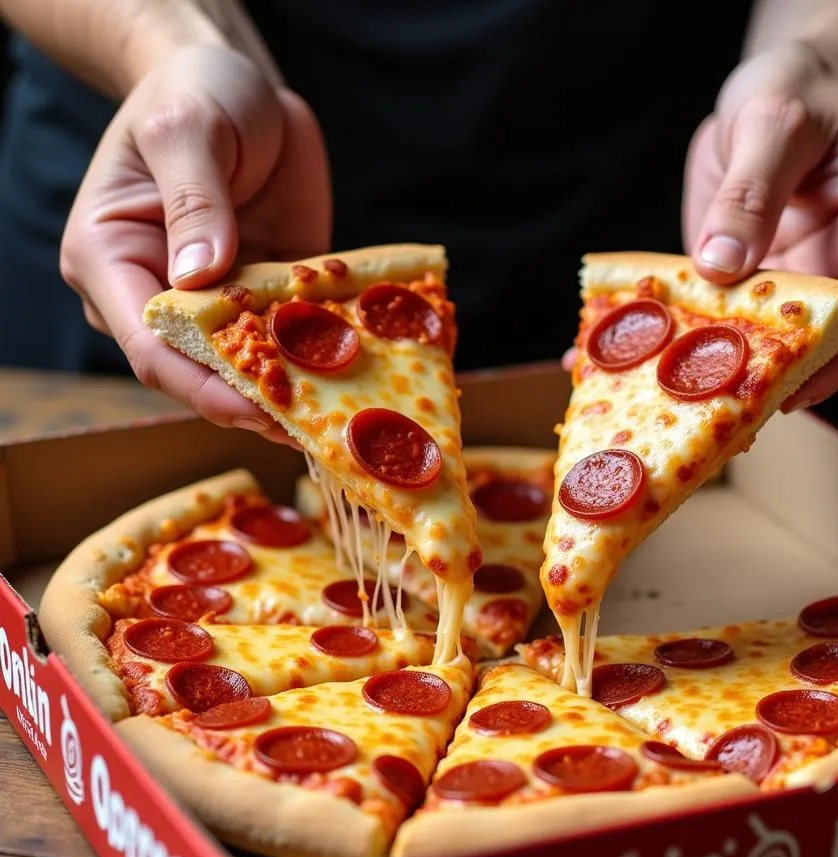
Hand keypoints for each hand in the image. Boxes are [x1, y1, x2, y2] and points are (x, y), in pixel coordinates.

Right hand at [60, 45, 331, 441]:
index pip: (151, 347)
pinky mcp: (264, 302)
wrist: (241, 87)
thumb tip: (200, 274)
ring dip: (297, 391)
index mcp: (112, 260)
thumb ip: (194, 198)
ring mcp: (215, 304)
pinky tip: (363, 377)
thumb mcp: (188, 129)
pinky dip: (323, 358)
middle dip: (257, 401)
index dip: (204, 386)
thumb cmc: (195, 93)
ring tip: (348, 417)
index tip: (260, 406)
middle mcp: (156, 295)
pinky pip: (292, 340)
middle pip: (200, 373)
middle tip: (319, 427)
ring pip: (250, 368)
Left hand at [684, 42, 837, 408]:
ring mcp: (805, 286)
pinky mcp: (761, 291)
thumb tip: (723, 264)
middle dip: (770, 381)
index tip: (781, 390)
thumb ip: (751, 193)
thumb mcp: (773, 125)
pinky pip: (733, 327)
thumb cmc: (798, 92)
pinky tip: (644, 357)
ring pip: (774, 349)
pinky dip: (695, 344)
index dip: (833, 364)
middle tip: (712, 406)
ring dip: (725, 372)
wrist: (778, 89)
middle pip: (825, 350)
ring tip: (667, 394)